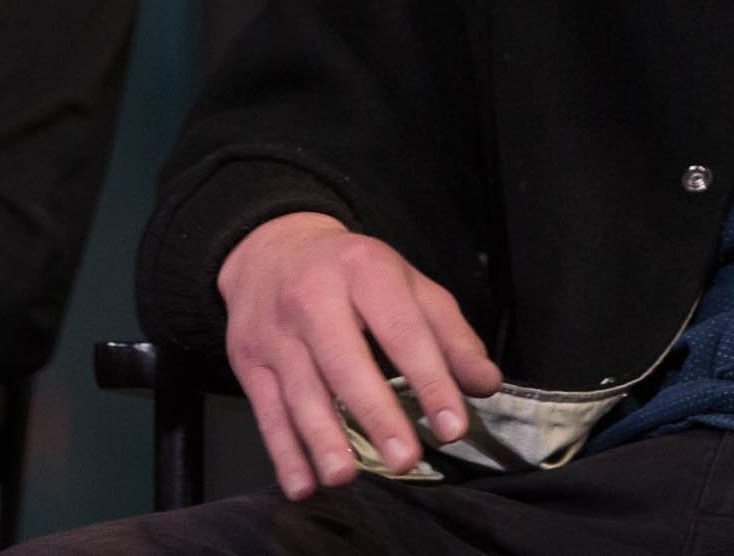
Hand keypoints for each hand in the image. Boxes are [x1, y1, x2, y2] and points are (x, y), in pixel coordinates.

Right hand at [215, 212, 500, 498]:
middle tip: (404, 460)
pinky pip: (267, 412)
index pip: (402, 330)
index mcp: (364, 271)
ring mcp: (276, 332)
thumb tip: (485, 384)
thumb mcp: (407, 284)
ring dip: (323, 438)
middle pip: (345, 361)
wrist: (270, 249)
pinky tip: (302, 484)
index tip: (453, 426)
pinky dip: (283, 453)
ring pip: (301, 391)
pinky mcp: (249, 362)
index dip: (430, 379)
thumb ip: (449, 333)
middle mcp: (314, 298)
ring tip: (346, 477)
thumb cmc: (351, 273)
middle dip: (376, 414)